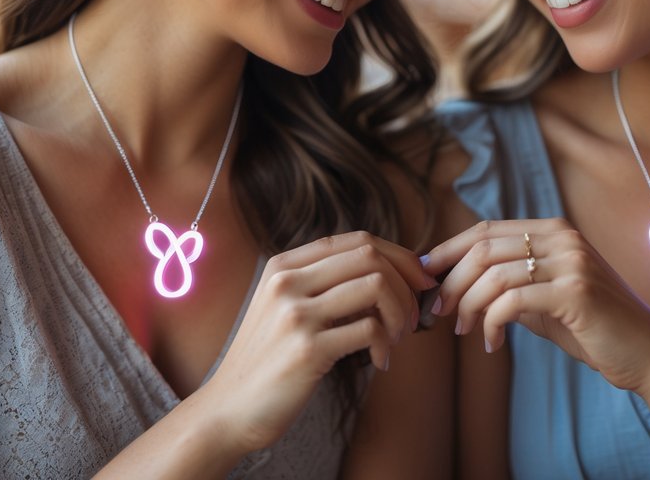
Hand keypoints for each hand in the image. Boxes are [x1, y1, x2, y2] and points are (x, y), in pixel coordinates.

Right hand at [204, 231, 435, 453]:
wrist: (229, 409)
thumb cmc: (269, 360)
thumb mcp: (284, 307)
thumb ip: (323, 283)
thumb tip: (391, 270)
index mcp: (284, 265)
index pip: (357, 239)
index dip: (398, 255)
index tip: (419, 280)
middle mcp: (287, 282)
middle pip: (370, 255)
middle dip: (407, 282)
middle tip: (415, 314)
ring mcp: (295, 313)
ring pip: (376, 285)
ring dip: (401, 312)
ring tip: (398, 337)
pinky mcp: (306, 349)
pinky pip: (370, 330)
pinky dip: (387, 344)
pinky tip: (381, 360)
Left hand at [423, 219, 649, 393]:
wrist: (649, 354)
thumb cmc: (593, 329)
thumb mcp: (543, 301)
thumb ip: (508, 286)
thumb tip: (453, 285)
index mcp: (553, 230)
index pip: (485, 229)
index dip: (448, 251)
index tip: (423, 277)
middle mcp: (562, 237)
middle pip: (483, 248)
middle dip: (450, 282)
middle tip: (436, 313)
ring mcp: (571, 262)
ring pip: (493, 274)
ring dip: (466, 305)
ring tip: (463, 331)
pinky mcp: (576, 292)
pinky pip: (512, 301)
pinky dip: (491, 323)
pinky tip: (491, 343)